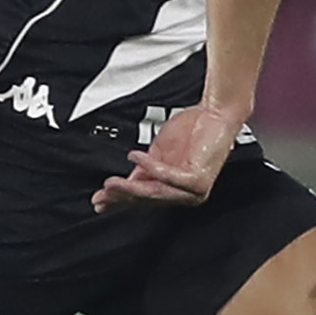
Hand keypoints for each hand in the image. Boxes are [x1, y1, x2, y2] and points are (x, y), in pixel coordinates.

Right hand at [92, 103, 248, 212]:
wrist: (215, 114)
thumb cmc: (192, 130)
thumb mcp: (159, 153)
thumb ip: (144, 170)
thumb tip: (123, 183)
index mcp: (173, 189)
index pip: (143, 199)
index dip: (120, 200)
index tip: (100, 200)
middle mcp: (184, 194)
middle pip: (147, 199)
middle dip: (122, 196)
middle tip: (103, 193)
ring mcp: (193, 190)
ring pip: (156, 193)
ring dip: (132, 188)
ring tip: (113, 182)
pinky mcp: (199, 180)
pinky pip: (169, 177)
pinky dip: (150, 167)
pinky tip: (135, 157)